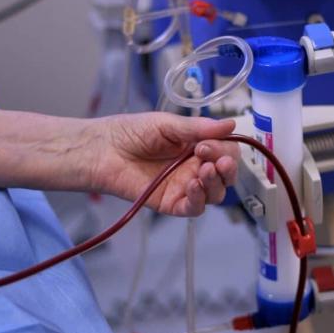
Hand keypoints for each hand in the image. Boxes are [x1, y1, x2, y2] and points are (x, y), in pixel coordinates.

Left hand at [88, 113, 239, 216]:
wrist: (102, 149)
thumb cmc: (129, 133)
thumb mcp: (167, 124)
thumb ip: (198, 128)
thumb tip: (230, 124)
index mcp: (196, 146)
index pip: (225, 151)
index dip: (224, 149)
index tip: (208, 143)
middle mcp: (193, 167)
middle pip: (225, 175)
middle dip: (226, 168)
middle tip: (213, 159)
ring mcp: (183, 186)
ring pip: (214, 194)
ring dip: (215, 183)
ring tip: (204, 171)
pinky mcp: (170, 203)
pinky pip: (194, 208)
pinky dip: (199, 199)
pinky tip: (193, 186)